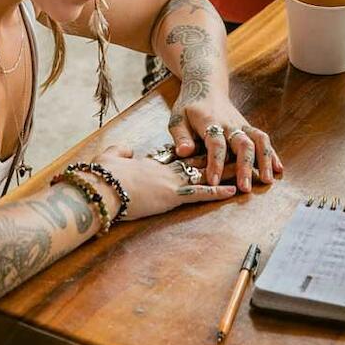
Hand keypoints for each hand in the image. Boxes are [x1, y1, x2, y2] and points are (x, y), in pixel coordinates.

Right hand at [89, 145, 235, 220]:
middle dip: (217, 160)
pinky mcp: (172, 195)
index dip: (192, 153)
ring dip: (225, 174)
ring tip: (244, 171)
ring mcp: (171, 181)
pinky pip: (200, 193)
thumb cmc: (100, 177)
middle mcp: (165, 169)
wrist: (99, 188)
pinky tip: (233, 191)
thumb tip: (127, 149)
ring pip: (204, 175)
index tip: (205, 149)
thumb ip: (121, 151)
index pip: (176, 156)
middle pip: (197, 162)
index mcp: (150, 163)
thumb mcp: (109, 159)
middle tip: (236, 155)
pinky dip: (218, 192)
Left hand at [168, 93, 282, 191]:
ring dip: (265, 160)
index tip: (213, 182)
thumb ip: (180, 136)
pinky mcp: (248, 127)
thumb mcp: (177, 118)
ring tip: (267, 180)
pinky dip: (272, 154)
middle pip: (243, 143)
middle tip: (245, 188)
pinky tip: (278, 169)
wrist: (206, 86)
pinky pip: (263, 139)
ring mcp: (242, 125)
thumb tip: (184, 153)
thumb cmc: (189, 107)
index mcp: (210, 122)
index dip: (215, 163)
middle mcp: (230, 124)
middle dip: (245, 166)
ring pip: (258, 140)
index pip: (216, 143)